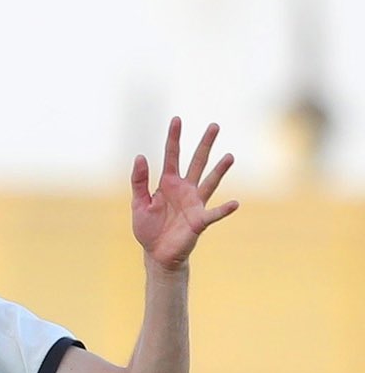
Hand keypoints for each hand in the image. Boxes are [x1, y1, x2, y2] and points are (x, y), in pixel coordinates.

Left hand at [131, 118, 236, 270]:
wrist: (157, 253)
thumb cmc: (148, 228)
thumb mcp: (138, 203)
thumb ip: (139, 181)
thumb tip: (140, 156)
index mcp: (168, 183)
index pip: (172, 155)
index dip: (174, 138)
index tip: (176, 119)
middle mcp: (185, 189)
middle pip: (197, 162)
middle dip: (204, 144)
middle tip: (214, 125)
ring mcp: (195, 203)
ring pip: (209, 182)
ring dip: (219, 170)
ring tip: (229, 156)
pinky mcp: (199, 220)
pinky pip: (214, 213)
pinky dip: (224, 209)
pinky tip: (234, 203)